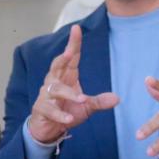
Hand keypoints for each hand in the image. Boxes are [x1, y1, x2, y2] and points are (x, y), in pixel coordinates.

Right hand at [28, 25, 118, 143]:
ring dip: (69, 94)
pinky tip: (69, 119)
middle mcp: (54, 82)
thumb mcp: (86, 107)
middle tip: (69, 52)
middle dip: (62, 58)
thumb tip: (117, 98)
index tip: (77, 28)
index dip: (73, 43)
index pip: (70, 57)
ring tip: (82, 99)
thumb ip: (99, 102)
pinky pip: (51, 110)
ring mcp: (46, 95)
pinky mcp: (41, 109)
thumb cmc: (66, 111)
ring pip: (56, 89)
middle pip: (57, 66)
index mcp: (66, 76)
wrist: (48, 129)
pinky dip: (60, 114)